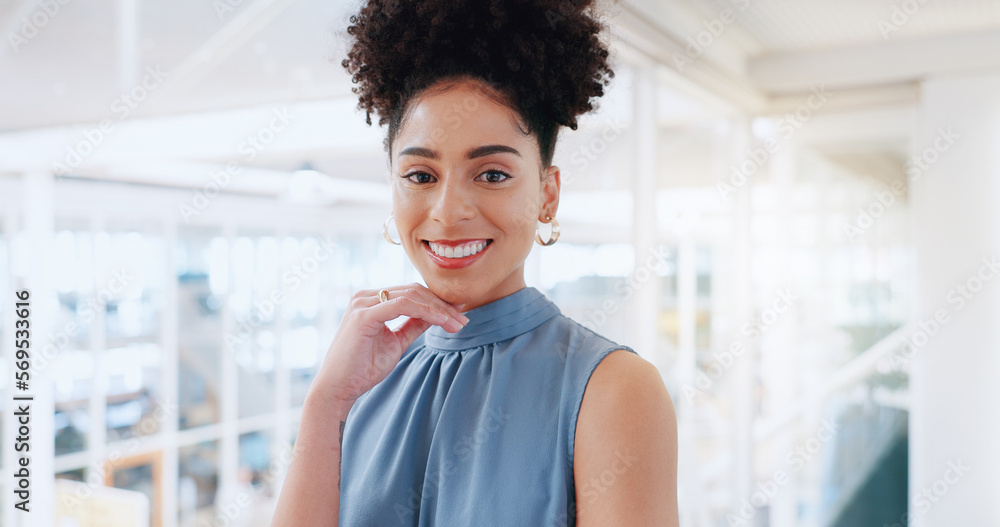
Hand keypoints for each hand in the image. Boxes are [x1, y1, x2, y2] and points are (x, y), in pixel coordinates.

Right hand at [310, 282, 468, 405]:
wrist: (338, 388)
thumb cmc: (362, 368)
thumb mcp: (396, 343)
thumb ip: (413, 326)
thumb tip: (436, 316)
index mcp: (372, 300)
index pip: (412, 293)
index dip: (438, 302)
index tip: (460, 315)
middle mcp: (366, 296)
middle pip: (414, 291)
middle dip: (443, 305)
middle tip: (464, 320)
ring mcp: (363, 303)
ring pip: (411, 295)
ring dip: (439, 309)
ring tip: (457, 324)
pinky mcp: (363, 314)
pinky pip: (402, 306)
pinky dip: (426, 312)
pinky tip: (442, 322)